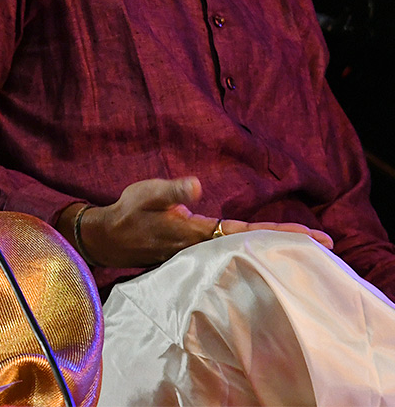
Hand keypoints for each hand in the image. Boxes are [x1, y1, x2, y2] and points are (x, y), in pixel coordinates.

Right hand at [70, 176, 333, 267]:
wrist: (108, 239)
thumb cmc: (128, 213)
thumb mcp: (146, 193)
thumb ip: (171, 189)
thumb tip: (198, 184)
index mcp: (197, 232)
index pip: (247, 234)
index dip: (279, 234)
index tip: (310, 236)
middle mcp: (205, 246)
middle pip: (254, 246)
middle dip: (289, 243)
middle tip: (327, 243)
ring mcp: (202, 252)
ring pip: (246, 250)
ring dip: (274, 246)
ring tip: (304, 244)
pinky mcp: (197, 252)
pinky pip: (233, 251)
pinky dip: (255, 248)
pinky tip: (266, 247)